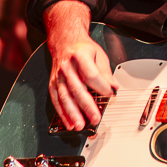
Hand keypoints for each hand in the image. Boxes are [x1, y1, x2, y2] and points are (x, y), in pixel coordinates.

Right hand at [46, 13, 118, 131]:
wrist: (65, 41)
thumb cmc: (83, 49)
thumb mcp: (98, 55)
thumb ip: (106, 73)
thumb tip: (114, 87)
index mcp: (80, 56)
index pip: (91, 75)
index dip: (101, 86)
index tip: (110, 94)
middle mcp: (67, 67)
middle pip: (77, 89)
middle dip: (86, 106)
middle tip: (95, 118)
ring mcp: (58, 76)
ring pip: (65, 97)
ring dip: (72, 113)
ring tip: (80, 125)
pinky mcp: (53, 84)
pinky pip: (56, 100)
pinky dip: (63, 113)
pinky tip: (69, 122)